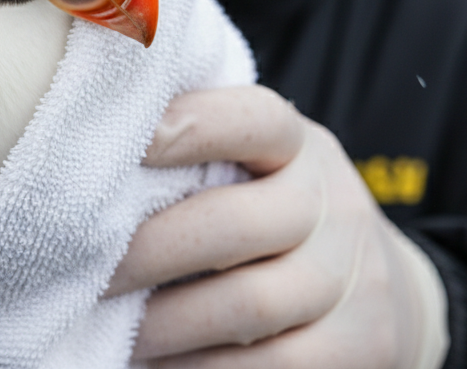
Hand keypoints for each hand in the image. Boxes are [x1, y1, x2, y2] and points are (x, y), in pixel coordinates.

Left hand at [111, 86, 447, 368]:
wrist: (386, 292)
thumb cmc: (283, 218)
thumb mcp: (265, 167)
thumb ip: (206, 153)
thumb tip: (96, 139)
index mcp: (301, 147)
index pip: (253, 121)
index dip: (188, 127)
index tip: (122, 142)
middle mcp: (333, 205)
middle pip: (231, 225)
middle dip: (145, 251)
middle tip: (80, 266)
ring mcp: (353, 278)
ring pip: (244, 304)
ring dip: (161, 322)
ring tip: (107, 322)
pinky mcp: (360, 344)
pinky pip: (267, 365)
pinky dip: (198, 368)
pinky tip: (155, 361)